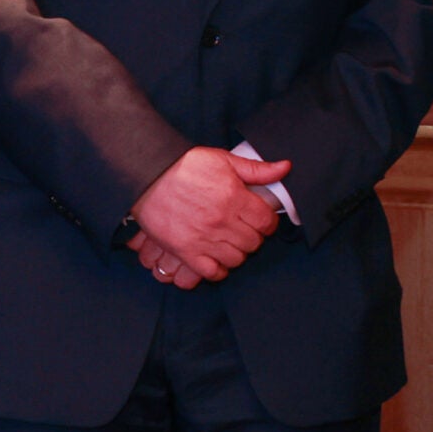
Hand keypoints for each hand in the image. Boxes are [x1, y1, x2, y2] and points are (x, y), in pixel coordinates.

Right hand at [132, 145, 287, 284]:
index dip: (267, 222)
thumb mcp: (223, 159)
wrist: (147, 176)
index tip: (260, 219)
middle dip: (253, 236)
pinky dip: (218, 269)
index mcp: (234, 197)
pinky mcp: (186, 251)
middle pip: (253, 242)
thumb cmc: (184, 166)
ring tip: (229, 241)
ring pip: (237, 259)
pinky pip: (212, 272)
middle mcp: (222, 221)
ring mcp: (204, 239)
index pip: (266, 222)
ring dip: (237, 252)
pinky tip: (216, 256)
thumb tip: (285, 168)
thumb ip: (256, 169)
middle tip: (243, 228)